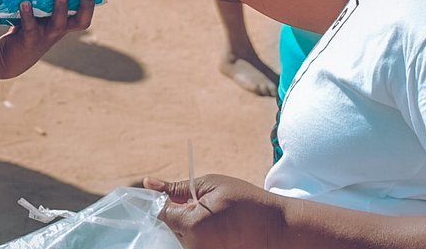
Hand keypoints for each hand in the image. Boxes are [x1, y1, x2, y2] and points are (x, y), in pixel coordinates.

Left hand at [0, 0, 95, 78]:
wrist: (7, 58)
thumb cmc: (25, 30)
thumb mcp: (36, 14)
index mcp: (62, 24)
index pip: (83, 16)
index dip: (90, 4)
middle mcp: (57, 30)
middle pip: (80, 22)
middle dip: (85, 6)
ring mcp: (44, 36)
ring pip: (58, 23)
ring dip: (61, 8)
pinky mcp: (29, 40)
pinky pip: (31, 26)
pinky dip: (28, 14)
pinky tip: (24, 3)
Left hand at [144, 174, 280, 248]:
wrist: (277, 228)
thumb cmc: (245, 201)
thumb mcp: (210, 185)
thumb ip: (177, 187)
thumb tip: (148, 183)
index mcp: (192, 226)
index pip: (162, 213)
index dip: (168, 202)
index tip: (181, 197)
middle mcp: (194, 247)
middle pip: (171, 228)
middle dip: (182, 215)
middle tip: (208, 208)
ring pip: (183, 239)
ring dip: (192, 227)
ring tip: (217, 220)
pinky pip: (195, 246)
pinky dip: (202, 237)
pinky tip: (219, 231)